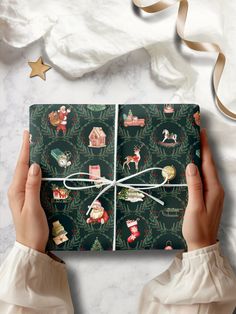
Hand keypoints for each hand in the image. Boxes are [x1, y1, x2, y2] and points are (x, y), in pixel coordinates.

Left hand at [8, 130, 48, 252]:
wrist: (31, 246)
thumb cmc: (32, 229)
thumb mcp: (33, 208)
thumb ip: (32, 186)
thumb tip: (34, 165)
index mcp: (16, 190)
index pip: (22, 166)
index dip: (25, 149)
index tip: (27, 134)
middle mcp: (18, 190)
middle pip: (23, 166)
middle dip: (28, 151)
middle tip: (34, 137)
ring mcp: (23, 194)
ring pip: (28, 173)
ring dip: (32, 160)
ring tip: (39, 148)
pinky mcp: (29, 198)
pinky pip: (32, 180)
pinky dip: (37, 171)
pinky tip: (43, 168)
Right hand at [183, 128, 223, 250]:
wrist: (203, 244)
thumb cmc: (197, 228)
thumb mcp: (195, 207)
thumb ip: (194, 186)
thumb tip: (192, 166)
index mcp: (214, 189)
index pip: (208, 164)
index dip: (204, 148)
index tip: (201, 133)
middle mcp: (216, 189)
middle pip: (209, 165)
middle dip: (204, 149)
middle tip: (196, 136)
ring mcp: (213, 193)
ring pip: (207, 171)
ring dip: (201, 158)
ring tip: (194, 147)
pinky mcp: (208, 197)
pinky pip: (204, 178)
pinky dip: (199, 169)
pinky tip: (193, 167)